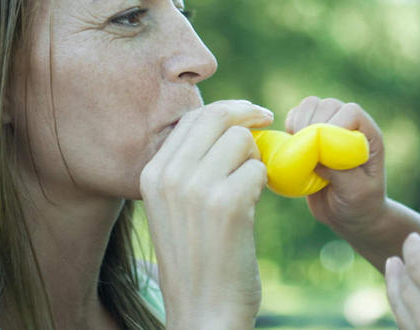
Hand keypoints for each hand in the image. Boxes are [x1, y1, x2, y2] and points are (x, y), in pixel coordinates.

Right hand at [139, 100, 272, 329]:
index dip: (227, 109)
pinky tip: (252, 208)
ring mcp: (196, 189)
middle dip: (247, 115)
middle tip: (268, 120)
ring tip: (248, 190)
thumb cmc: (199, 258)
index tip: (250, 114)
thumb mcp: (177, 206)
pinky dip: (263, 183)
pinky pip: (258, 168)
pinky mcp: (227, 204)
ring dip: (254, 160)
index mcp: (151, 174)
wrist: (203, 312)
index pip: (192, 117)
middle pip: (217, 116)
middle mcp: (169, 176)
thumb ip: (191, 166)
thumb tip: (227, 123)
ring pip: (241, 140)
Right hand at [285, 96, 385, 236]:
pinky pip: (297, 115)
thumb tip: (316, 152)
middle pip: (328, 105)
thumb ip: (342, 172)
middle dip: (311, 124)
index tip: (320, 146)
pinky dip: (289, 125)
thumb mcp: (356, 193)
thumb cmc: (360, 204)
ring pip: (311, 105)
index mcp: (368, 135)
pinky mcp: (311, 132)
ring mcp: (330, 126)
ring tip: (296, 147)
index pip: (351, 112)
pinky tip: (290, 146)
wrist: (348, 215)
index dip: (333, 123)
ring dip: (298, 122)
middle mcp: (350, 125)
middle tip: (304, 151)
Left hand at [385, 205, 419, 329]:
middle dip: (403, 266)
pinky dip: (402, 309)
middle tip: (403, 253)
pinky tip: (406, 296)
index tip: (414, 238)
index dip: (412, 247)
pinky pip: (407, 328)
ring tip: (395, 268)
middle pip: (406, 286)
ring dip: (396, 286)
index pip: (418, 264)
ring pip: (401, 309)